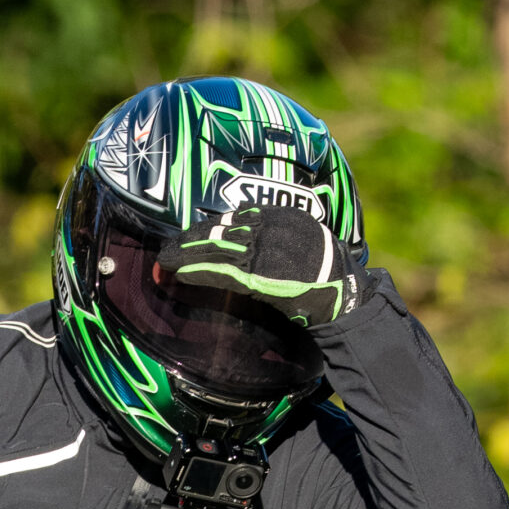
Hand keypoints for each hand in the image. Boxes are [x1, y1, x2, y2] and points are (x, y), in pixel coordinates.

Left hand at [158, 200, 358, 325]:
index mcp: (280, 215)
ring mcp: (264, 251)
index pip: (235, 217)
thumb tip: (245, 234)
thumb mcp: (303, 240)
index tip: (191, 234)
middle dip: (191, 240)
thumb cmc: (325, 272)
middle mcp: (269, 227)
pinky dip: (199, 272)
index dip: (208, 227)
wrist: (342, 292)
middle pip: (220, 230)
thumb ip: (276, 234)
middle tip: (168, 248)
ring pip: (216, 249)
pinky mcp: (258, 275)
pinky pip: (222, 272)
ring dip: (187, 255)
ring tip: (166, 260)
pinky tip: (182, 274)